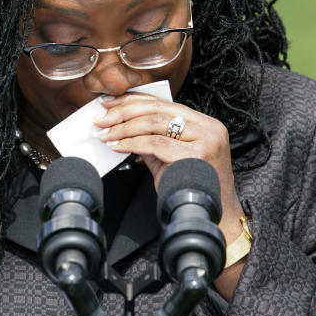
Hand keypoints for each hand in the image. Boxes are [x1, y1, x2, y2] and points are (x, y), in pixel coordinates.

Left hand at [93, 93, 244, 250]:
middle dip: (125, 112)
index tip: (110, 104)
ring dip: (125, 128)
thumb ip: (152, 140)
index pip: (164, 104)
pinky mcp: (196, 155)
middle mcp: (208, 128)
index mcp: (205, 124)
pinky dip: (132, 143)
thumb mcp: (172, 158)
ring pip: (155, 124)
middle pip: (159, 110)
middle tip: (102, 119)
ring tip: (106, 134)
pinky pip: (156, 144)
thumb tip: (123, 128)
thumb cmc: (194, 188)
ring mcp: (205, 140)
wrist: (213, 214)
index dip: (134, 101)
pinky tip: (118, 146)